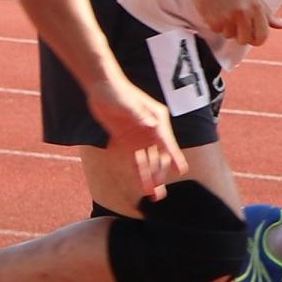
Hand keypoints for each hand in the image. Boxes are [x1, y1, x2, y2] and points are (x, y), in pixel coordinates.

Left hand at [92, 85, 184, 199]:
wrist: (100, 86)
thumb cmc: (115, 91)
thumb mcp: (127, 104)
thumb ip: (139, 116)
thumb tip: (152, 126)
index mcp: (156, 120)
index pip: (167, 142)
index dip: (174, 157)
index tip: (181, 170)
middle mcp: (151, 130)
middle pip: (159, 155)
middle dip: (160, 174)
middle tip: (160, 193)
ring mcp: (140, 137)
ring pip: (148, 161)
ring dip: (151, 177)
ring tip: (154, 195)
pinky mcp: (127, 140)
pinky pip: (135, 160)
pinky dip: (139, 172)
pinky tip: (142, 185)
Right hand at [192, 0, 272, 46]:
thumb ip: (266, 13)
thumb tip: (281, 26)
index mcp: (256, 7)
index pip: (262, 37)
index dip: (257, 39)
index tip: (251, 36)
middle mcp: (244, 13)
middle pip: (245, 40)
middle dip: (240, 36)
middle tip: (235, 24)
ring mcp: (228, 17)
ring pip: (229, 35)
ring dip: (226, 28)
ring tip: (223, 11)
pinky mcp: (213, 19)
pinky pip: (216, 30)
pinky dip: (215, 24)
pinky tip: (215, 10)